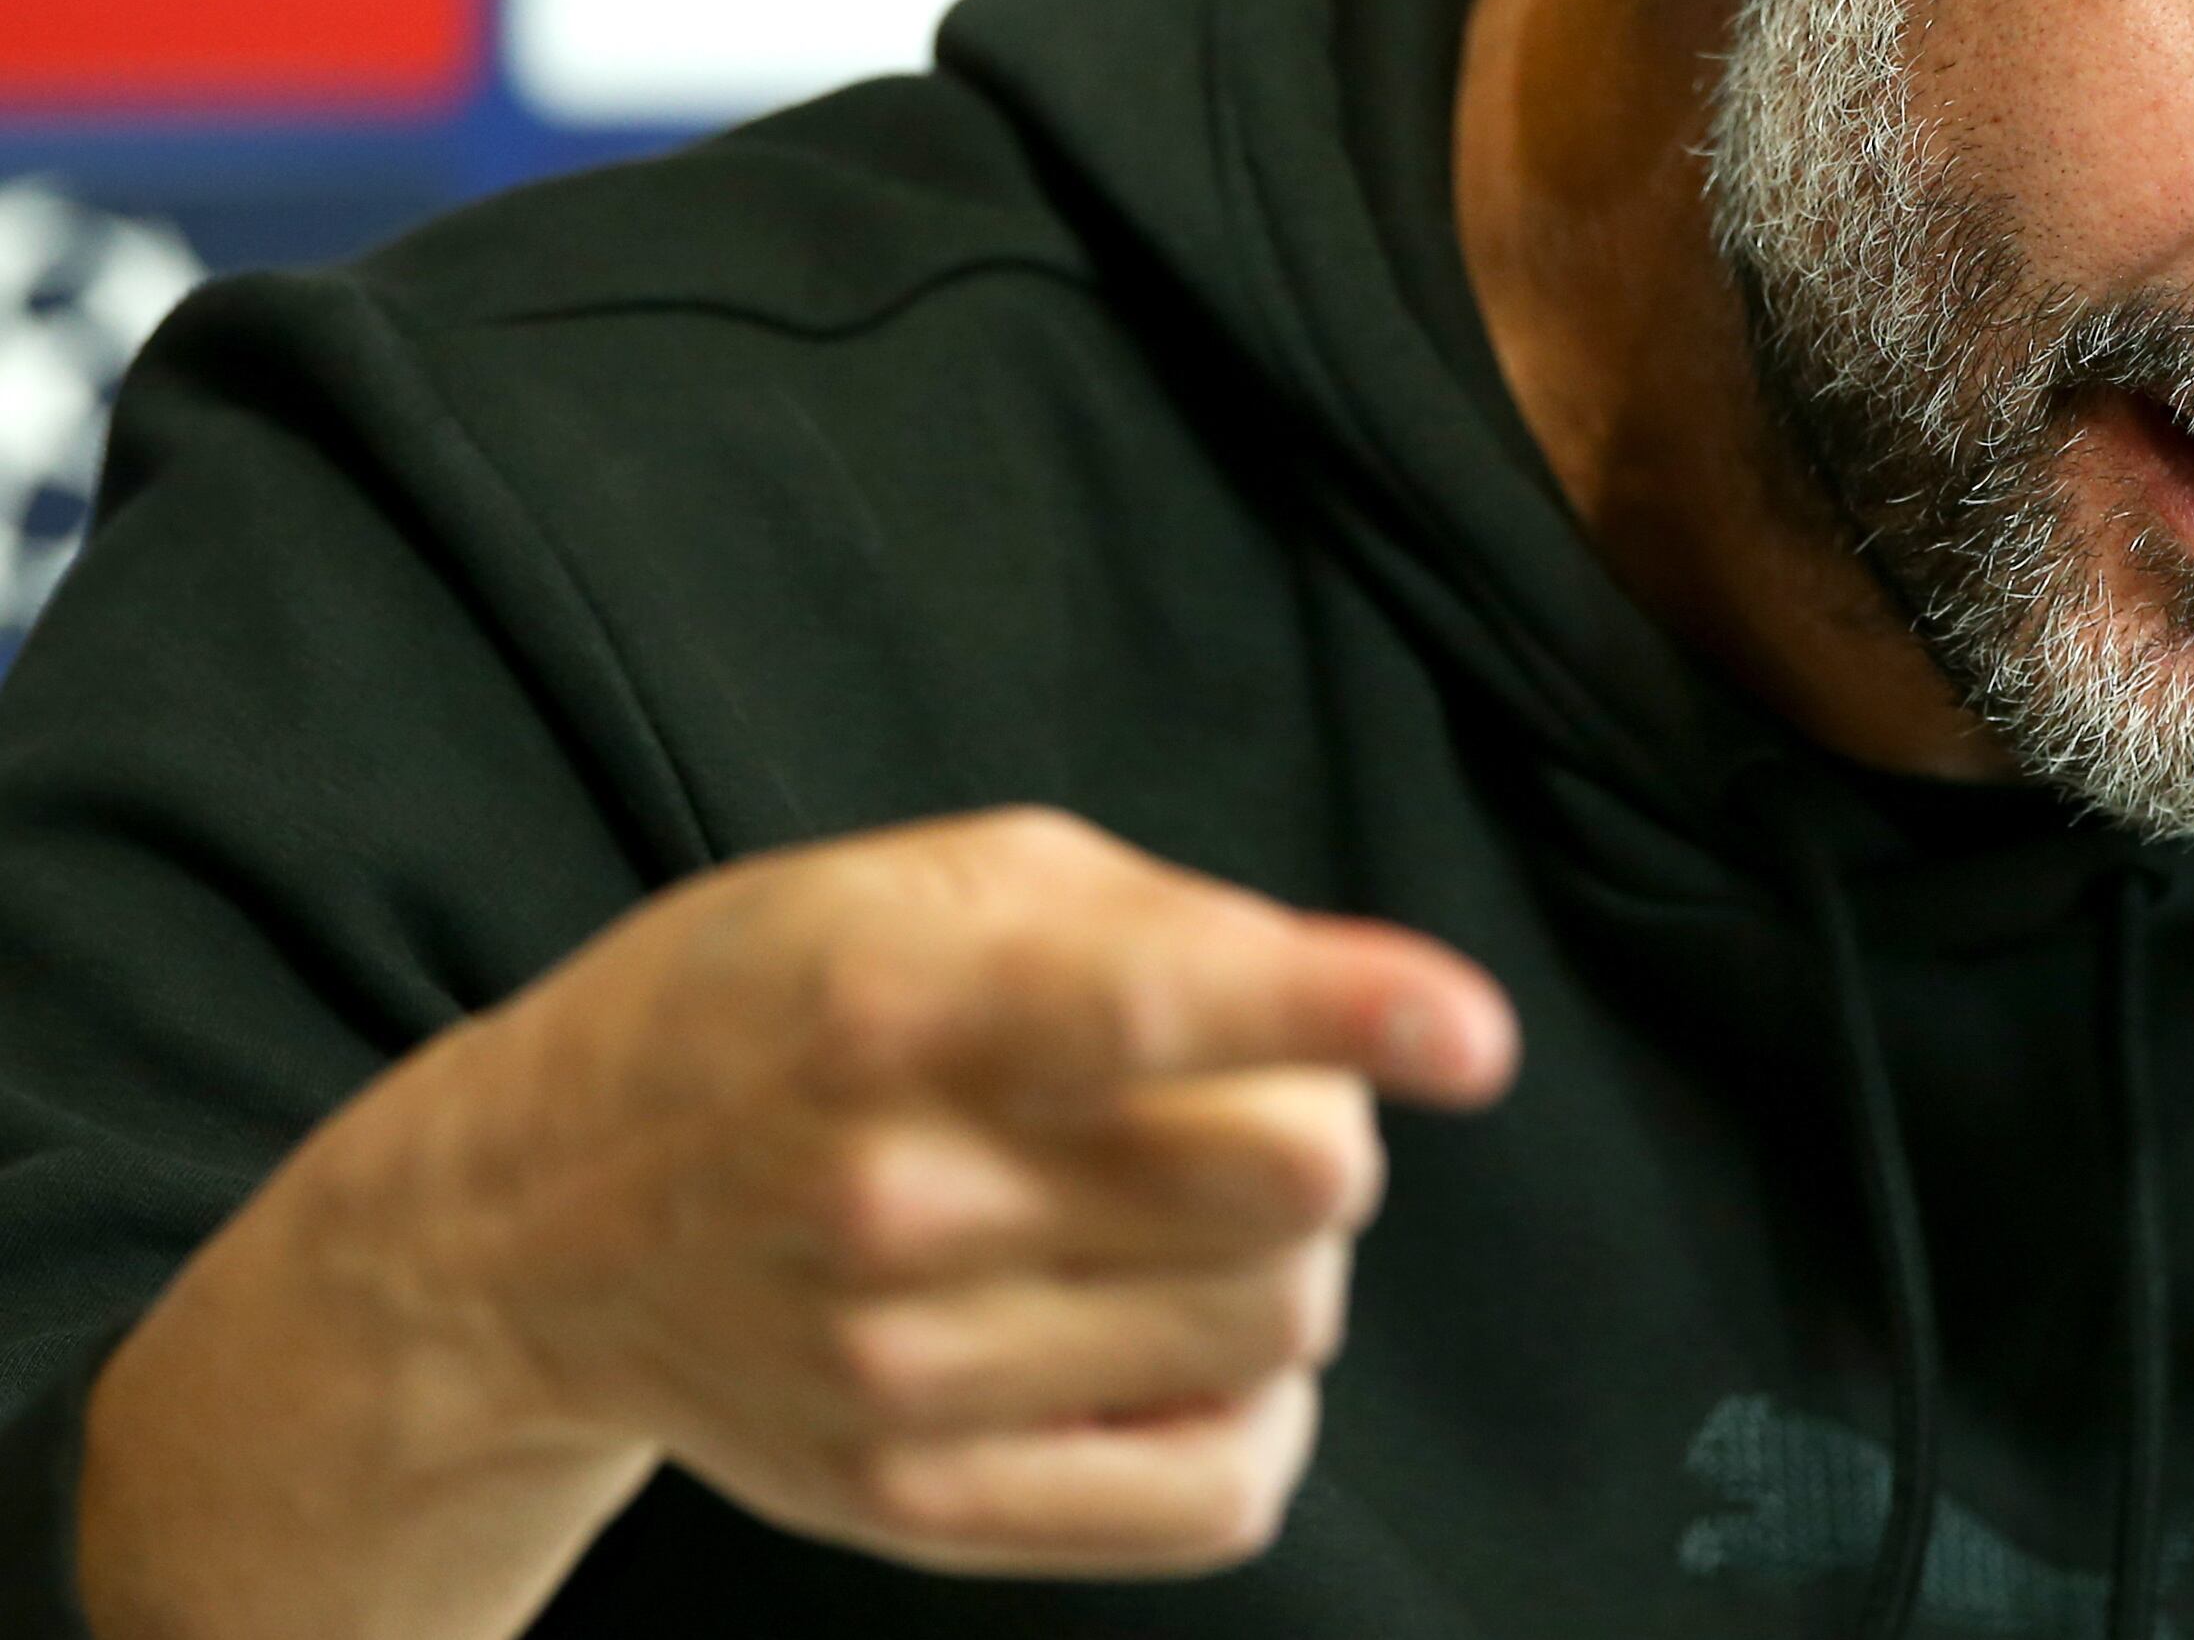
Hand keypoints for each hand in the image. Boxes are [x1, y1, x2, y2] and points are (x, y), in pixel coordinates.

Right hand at [80, 808, 1517, 1638]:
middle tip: (1236, 1104)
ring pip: (1280, 1327)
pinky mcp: (917, 1506)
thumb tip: (1347, 1012)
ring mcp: (901, 1372)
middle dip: (1322, 1123)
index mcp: (905, 1002)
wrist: (530, 1228)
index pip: (1154, 1007)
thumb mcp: (933, 882)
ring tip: (1170, 1217)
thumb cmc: (770, 1013)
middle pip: (1290, 1184)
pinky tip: (1173, 1344)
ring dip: (1284, 1260)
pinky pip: (1221, 1492)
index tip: (1469, 1033)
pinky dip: (1252, 1412)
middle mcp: (898, 1193)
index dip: (1336, 1011)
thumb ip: (1152, 922)